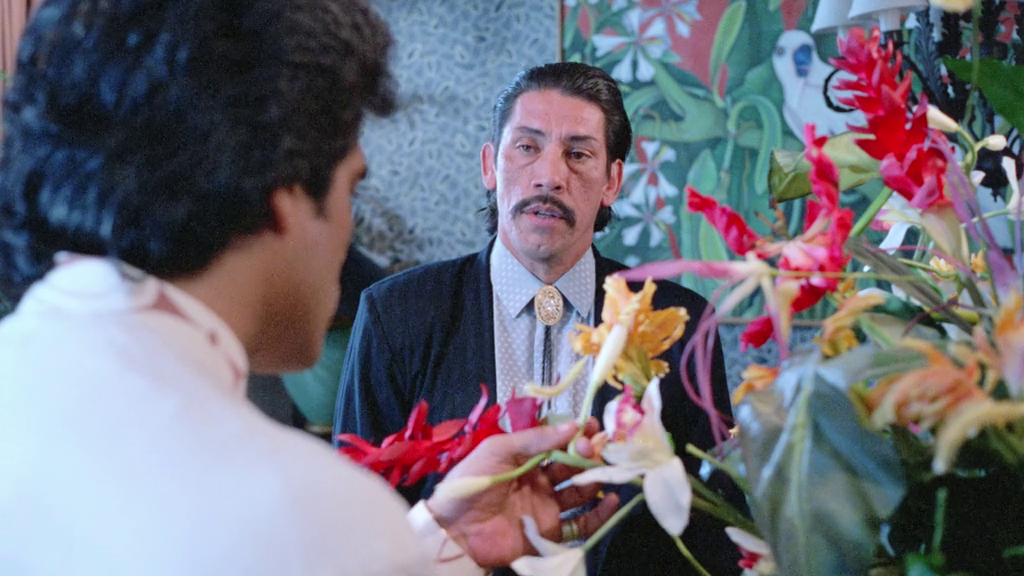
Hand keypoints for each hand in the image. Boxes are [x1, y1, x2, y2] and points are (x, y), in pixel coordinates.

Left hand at [425, 420, 617, 567]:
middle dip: (586, 453)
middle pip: (573, 463)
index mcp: (525, 456)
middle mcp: (540, 479)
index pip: (558, 441)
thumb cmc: (471, 481)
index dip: (576, 432)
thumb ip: (536, 438)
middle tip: (592, 447)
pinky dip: (600, 513)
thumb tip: (574, 425)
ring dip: (594, 478)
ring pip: (581, 490)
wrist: (455, 529)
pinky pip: (582, 523)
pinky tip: (611, 499)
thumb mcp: (499, 449)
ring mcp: (547, 505)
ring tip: (602, 469)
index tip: (593, 424)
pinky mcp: (551, 531)